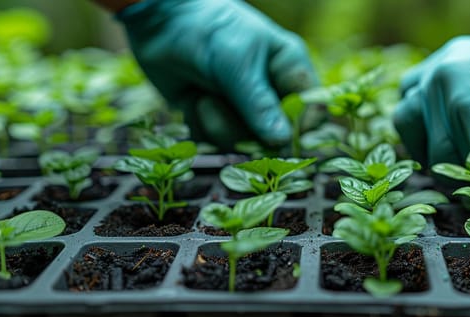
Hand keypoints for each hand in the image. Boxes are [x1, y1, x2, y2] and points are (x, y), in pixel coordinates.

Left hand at [117, 0, 321, 149]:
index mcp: (289, 69)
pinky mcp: (215, 117)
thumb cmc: (207, 29)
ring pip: (243, 141)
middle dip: (246, 128)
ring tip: (203, 97)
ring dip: (218, 124)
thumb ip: (259, 103)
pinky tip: (193, 100)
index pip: (311, 110)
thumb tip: (283, 141)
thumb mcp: (237, 63)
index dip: (298, 128)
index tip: (274, 136)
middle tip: (222, 106)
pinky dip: (200, 124)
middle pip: (276, 135)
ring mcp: (242, 106)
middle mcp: (270, 91)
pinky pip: (216, 141)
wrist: (158, 21)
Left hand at [394, 13, 469, 181]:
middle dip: (423, 148)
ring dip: (460, 174)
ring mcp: (456, 117)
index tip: (431, 137)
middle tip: (448, 162)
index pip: (406, 100)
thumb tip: (446, 119)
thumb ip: (460, 86)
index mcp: (443, 66)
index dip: (417, 124)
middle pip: (406, 128)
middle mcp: (440, 88)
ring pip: (438, 162)